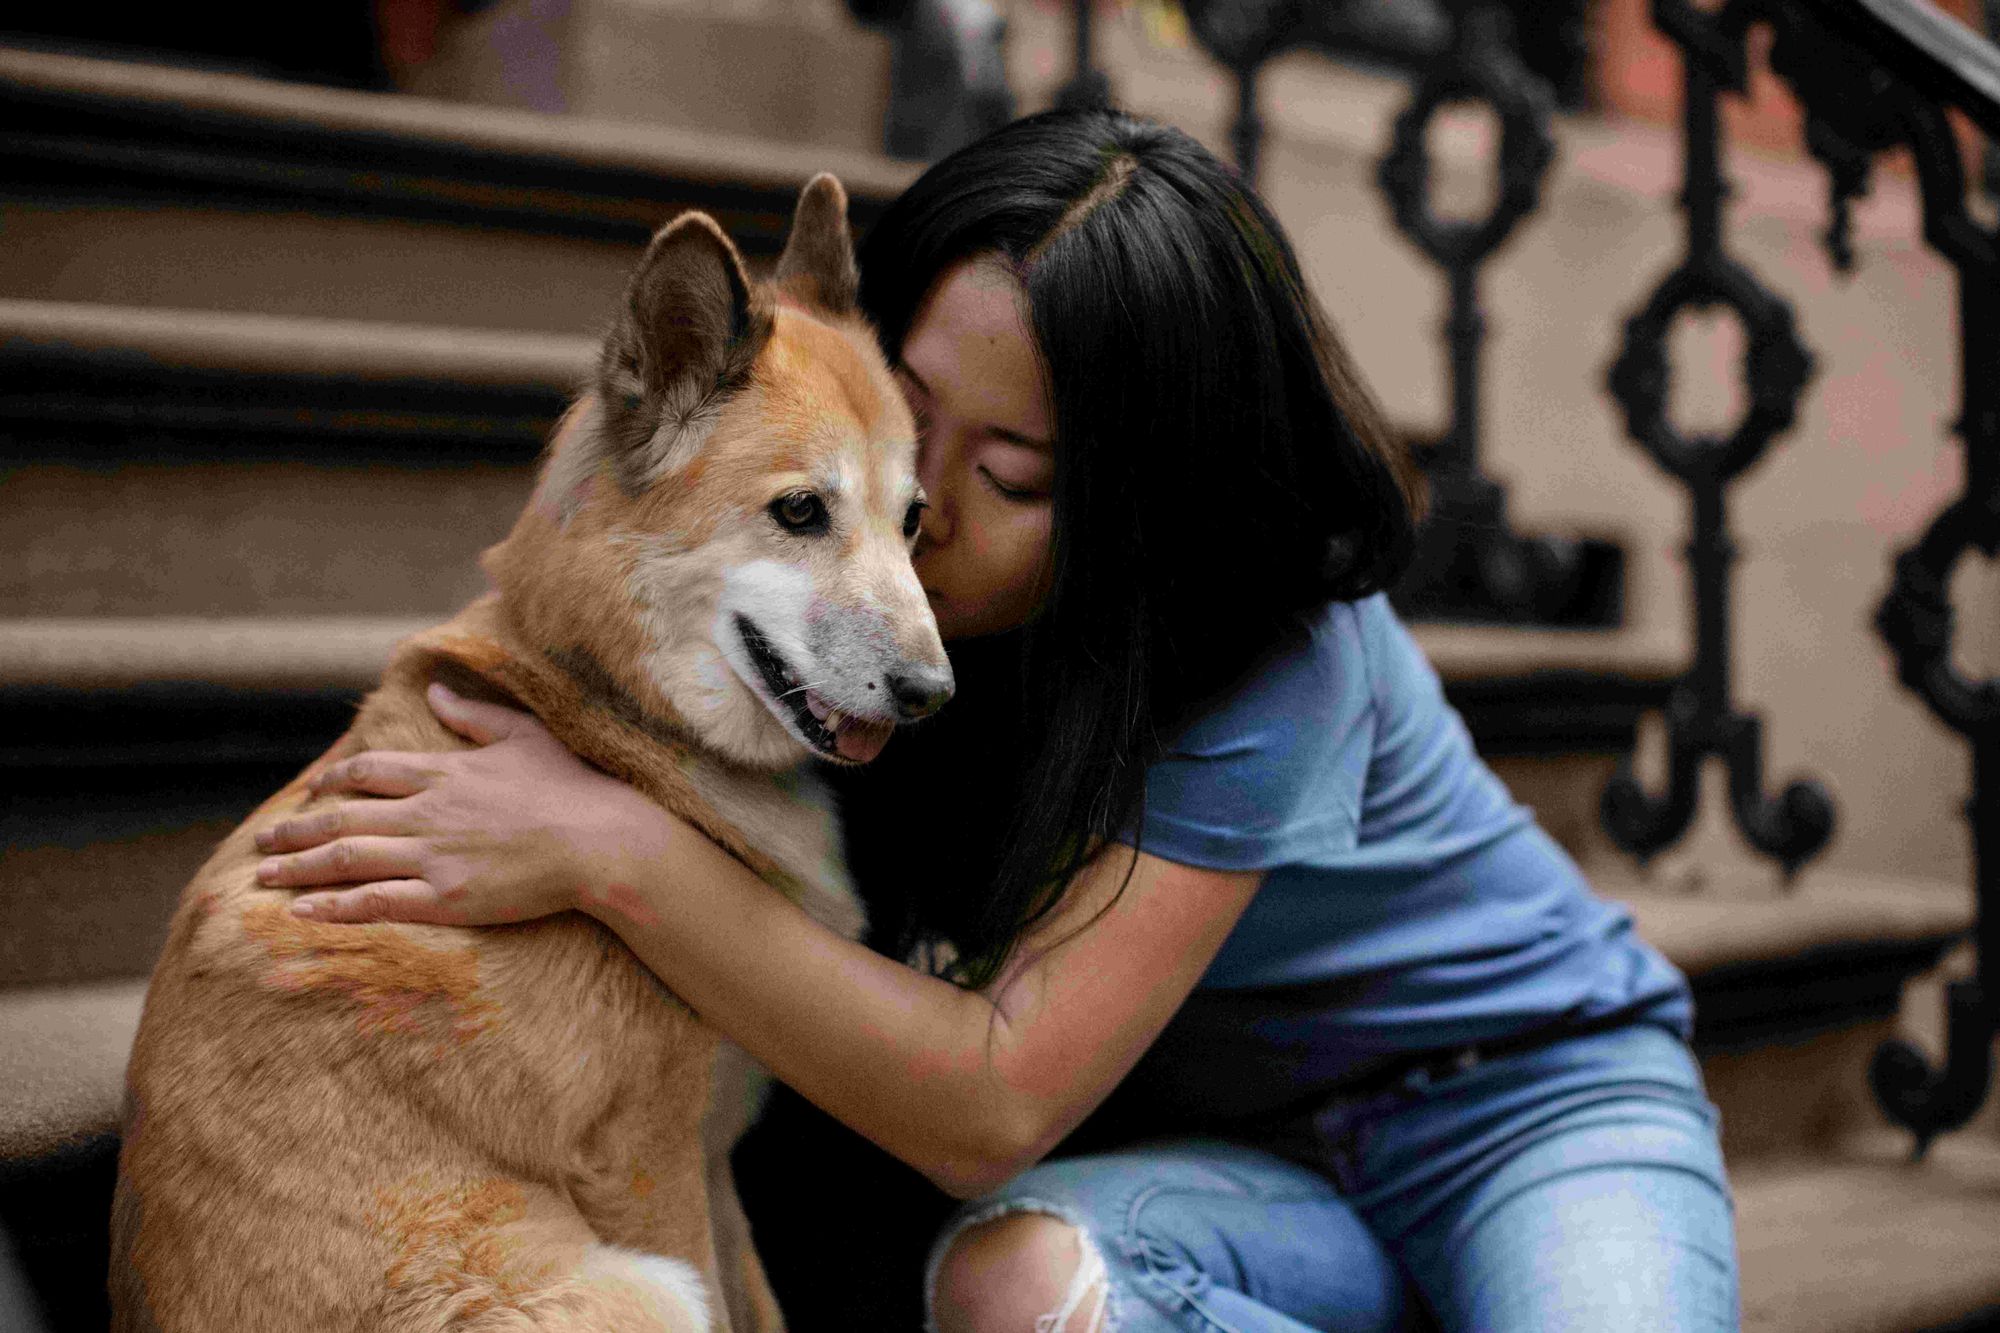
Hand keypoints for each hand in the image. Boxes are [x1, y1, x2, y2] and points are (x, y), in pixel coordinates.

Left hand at [254, 683, 672, 925]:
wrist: (601, 840)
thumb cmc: (572, 787)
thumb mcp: (524, 735)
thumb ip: (474, 716)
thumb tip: (435, 690)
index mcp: (445, 771)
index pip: (370, 771)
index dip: (333, 781)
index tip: (310, 792)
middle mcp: (427, 810)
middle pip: (343, 816)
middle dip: (296, 830)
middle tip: (262, 843)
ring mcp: (433, 854)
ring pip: (347, 857)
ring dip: (299, 867)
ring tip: (263, 876)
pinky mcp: (445, 896)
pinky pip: (376, 900)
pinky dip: (334, 906)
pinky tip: (302, 911)